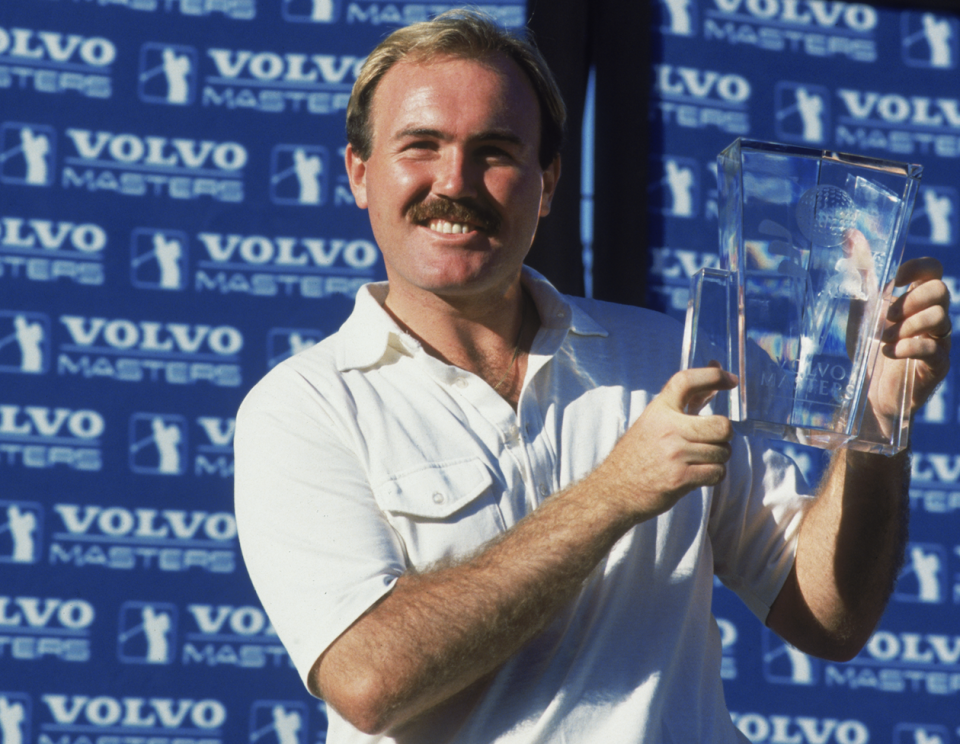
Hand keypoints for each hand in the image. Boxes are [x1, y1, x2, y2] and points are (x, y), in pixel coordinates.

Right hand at [598, 365, 737, 520]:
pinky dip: (713, 475)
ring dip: (716, 459)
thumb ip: (689, 398)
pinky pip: (717, 473)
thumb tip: (714, 368)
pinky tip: (697, 474)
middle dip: (724, 436)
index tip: (731, 380)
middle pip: (721, 425)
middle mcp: (667, 428)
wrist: (613, 489)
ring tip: (697, 460)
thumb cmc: (638, 453)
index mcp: (659, 410)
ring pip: (722, 452)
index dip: (713, 376)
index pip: (687, 381)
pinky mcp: (680, 478)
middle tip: (712, 440)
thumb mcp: (656, 420)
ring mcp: (674, 453)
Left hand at [873, 257, 950, 419]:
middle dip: (910, 301)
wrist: (866, 392)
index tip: (896, 279)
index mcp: (916, 298)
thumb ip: (860, 274)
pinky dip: (907, 347)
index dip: (918, 268)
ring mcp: (939, 340)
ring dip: (906, 326)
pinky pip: (933, 348)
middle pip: (941, 291)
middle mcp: (932, 315)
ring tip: (883, 339)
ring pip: (940, 318)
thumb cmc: (867, 348)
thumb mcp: (860, 308)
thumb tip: (850, 234)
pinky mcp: (937, 365)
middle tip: (887, 317)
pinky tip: (889, 352)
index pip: (933, 269)